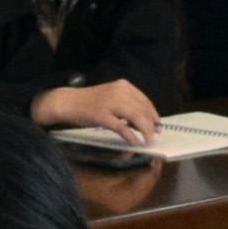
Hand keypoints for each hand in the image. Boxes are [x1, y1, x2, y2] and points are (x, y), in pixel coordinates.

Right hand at [32, 79, 159, 143]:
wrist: (69, 102)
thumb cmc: (91, 102)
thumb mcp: (112, 98)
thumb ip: (127, 107)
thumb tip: (144, 123)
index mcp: (123, 86)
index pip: (144, 100)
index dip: (153, 114)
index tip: (158, 126)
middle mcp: (119, 91)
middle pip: (142, 109)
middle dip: (151, 125)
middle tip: (155, 136)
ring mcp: (110, 103)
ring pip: (136, 117)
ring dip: (145, 131)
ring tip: (149, 141)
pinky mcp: (102, 115)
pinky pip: (122, 127)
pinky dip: (131, 136)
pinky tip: (135, 143)